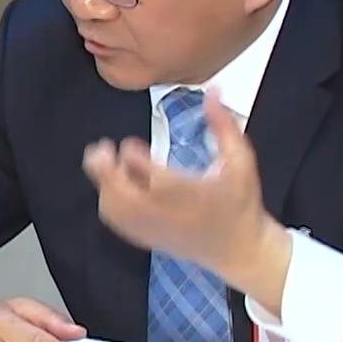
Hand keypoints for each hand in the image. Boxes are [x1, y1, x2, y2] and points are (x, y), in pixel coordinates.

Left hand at [82, 88, 292, 310]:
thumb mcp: (241, 161)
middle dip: (105, 170)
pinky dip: (109, 201)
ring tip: (109, 164)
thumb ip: (224, 125)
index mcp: (188, 193)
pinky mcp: (147, 240)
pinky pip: (117, 223)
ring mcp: (153, 229)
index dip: (133, 157)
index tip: (131, 143)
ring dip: (105, 184)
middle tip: (102, 149)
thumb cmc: (241, 203)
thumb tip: (212, 91)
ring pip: (114, 210)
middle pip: (121, 196)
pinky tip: (115, 184)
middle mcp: (165, 213)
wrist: (240, 251)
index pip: (151, 175)